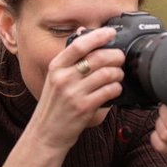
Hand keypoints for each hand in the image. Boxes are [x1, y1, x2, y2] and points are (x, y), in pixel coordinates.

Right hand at [32, 26, 125, 151]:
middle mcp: (63, 78)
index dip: (98, 36)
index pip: (79, 45)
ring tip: (118, 76)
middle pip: (98, 58)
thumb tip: (82, 33)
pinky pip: (109, 91)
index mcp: (56, 67)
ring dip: (118, 73)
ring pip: (107, 74)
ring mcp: (74, 93)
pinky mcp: (84, 107)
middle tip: (120, 58)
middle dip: (115, 56)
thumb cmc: (54, 105)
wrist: (46, 134)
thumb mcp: (54, 79)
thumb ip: (69, 59)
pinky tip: (115, 90)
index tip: (111, 33)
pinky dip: (116, 89)